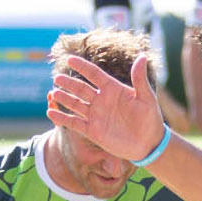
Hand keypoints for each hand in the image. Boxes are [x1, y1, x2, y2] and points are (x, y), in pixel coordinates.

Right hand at [47, 54, 165, 160]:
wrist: (149, 144)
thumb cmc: (150, 119)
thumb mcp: (147, 98)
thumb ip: (140, 79)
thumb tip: (142, 56)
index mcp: (113, 89)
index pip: (94, 74)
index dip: (82, 67)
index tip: (69, 59)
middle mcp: (102, 100)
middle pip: (81, 88)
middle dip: (69, 83)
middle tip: (57, 78)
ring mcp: (96, 115)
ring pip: (75, 104)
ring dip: (64, 98)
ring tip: (54, 92)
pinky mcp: (92, 131)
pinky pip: (74, 123)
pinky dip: (62, 118)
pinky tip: (51, 113)